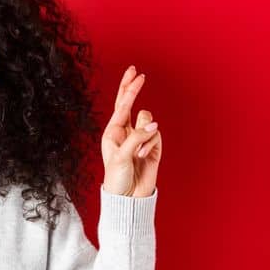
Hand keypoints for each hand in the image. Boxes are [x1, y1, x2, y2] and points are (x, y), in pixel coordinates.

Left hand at [100, 65, 162, 196]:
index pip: (121, 105)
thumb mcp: (121, 156)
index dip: (128, 89)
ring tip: (137, 153)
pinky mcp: (153, 146)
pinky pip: (156, 135)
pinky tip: (144, 157)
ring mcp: (140, 137)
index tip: (136, 74)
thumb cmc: (117, 177)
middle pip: (131, 104)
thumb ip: (136, 138)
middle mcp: (126, 131)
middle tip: (138, 73)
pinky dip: (151, 145)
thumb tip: (154, 124)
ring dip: (144, 135)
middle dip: (133, 89)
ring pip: (148, 121)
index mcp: (113, 132)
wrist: (128, 197)